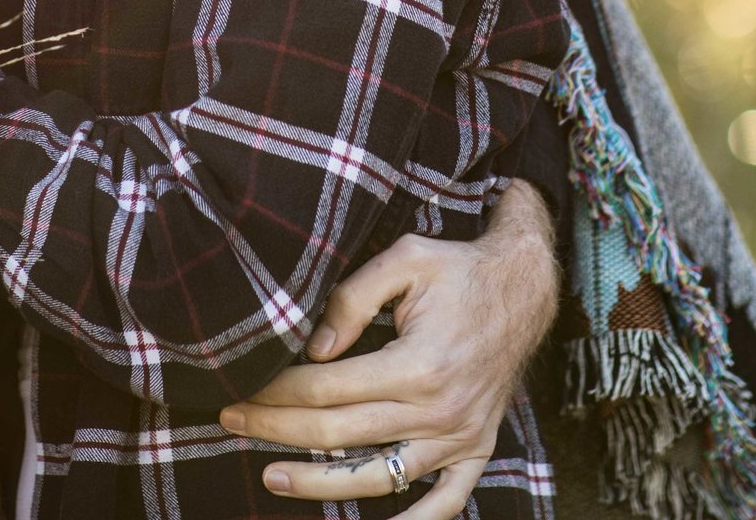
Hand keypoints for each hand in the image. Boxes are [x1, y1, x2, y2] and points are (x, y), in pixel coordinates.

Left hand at [217, 181, 557, 519]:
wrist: (523, 289)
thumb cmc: (458, 270)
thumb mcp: (406, 259)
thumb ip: (353, 297)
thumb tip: (314, 346)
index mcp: (418, 364)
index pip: (327, 389)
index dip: (277, 390)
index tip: (243, 387)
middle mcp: (438, 410)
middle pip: (339, 434)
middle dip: (277, 429)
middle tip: (232, 421)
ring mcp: (459, 437)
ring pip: (377, 478)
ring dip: (318, 483)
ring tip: (272, 476)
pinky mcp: (475, 450)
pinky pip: (444, 504)